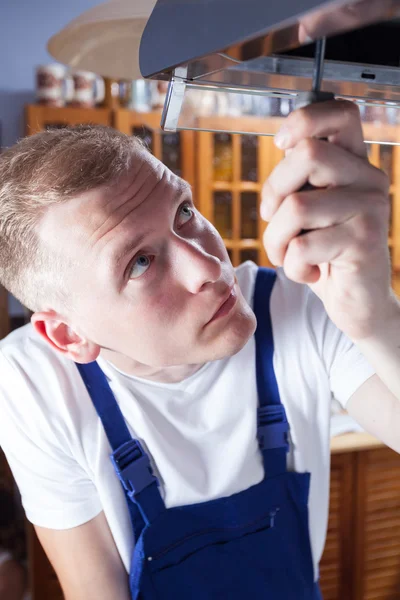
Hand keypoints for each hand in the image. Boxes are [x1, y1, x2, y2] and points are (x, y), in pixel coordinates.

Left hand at [261, 99, 394, 341]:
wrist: (357, 301)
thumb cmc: (326, 252)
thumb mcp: (312, 208)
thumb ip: (303, 177)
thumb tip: (285, 144)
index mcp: (355, 163)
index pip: (341, 113)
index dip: (303, 120)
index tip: (281, 145)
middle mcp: (370, 179)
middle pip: (307, 155)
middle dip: (273, 192)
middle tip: (272, 219)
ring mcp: (370, 210)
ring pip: (296, 207)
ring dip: (275, 239)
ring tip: (286, 254)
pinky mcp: (364, 243)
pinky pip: (301, 247)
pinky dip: (291, 266)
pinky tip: (307, 272)